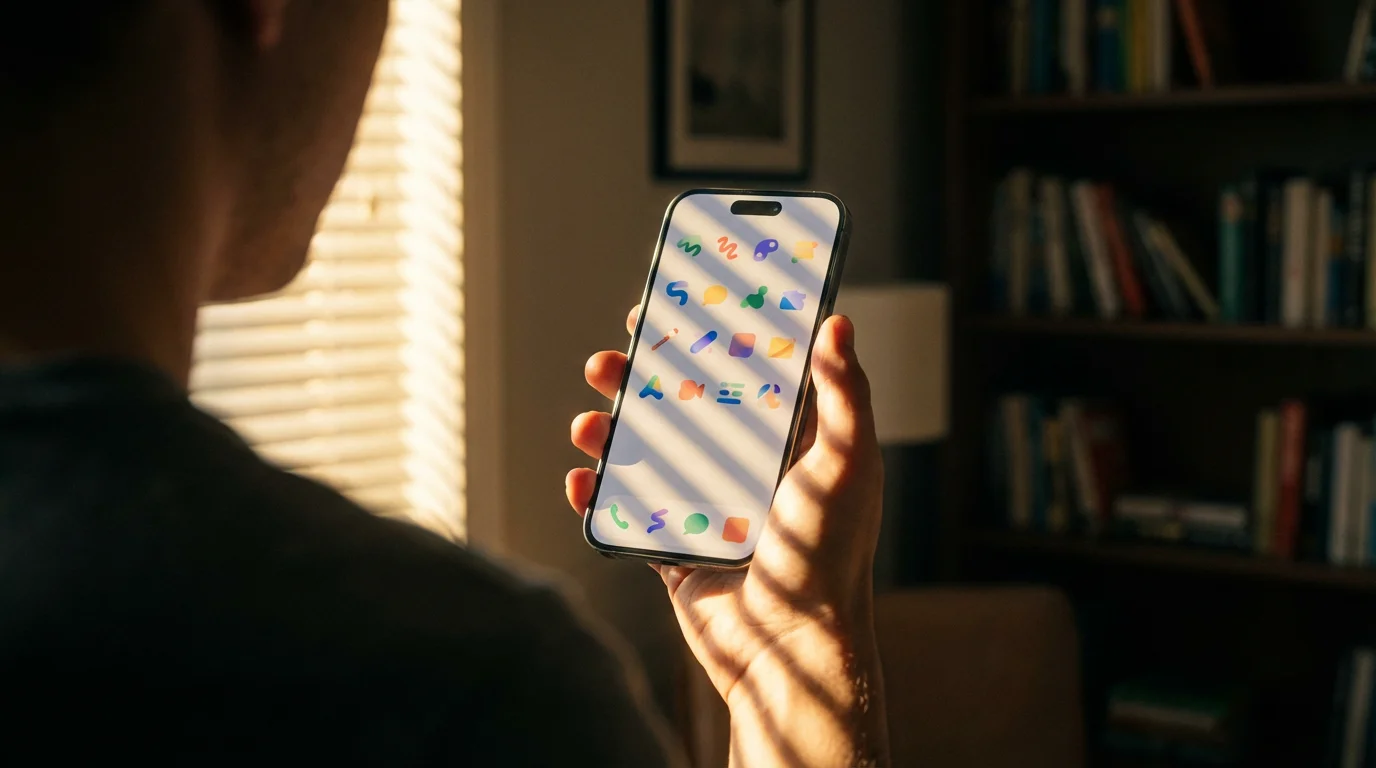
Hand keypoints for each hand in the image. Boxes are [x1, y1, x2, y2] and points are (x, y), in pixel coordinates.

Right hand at [565, 306, 889, 766]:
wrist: (790, 647)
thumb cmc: (827, 554)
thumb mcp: (846, 463)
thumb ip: (845, 393)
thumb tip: (837, 322)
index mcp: (788, 445)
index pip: (742, 377)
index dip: (704, 342)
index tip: (668, 313)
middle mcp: (746, 473)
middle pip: (681, 411)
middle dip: (637, 383)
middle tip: (606, 362)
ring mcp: (708, 512)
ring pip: (647, 457)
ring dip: (609, 435)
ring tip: (586, 424)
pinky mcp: (678, 552)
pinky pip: (629, 516)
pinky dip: (597, 498)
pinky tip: (578, 482)